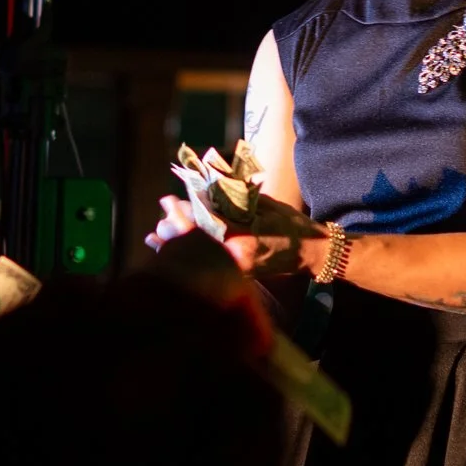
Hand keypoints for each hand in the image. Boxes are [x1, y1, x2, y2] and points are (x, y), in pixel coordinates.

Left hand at [149, 194, 322, 278]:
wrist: (312, 253)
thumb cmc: (291, 224)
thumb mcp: (264, 205)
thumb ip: (236, 199)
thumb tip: (207, 189)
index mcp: (242, 238)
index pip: (203, 224)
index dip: (183, 213)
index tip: (169, 202)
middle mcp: (234, 257)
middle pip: (194, 243)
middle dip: (173, 230)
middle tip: (159, 219)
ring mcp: (235, 269)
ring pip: (197, 258)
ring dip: (174, 248)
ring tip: (154, 238)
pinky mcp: (236, 275)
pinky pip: (206, 266)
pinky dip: (189, 259)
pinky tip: (173, 257)